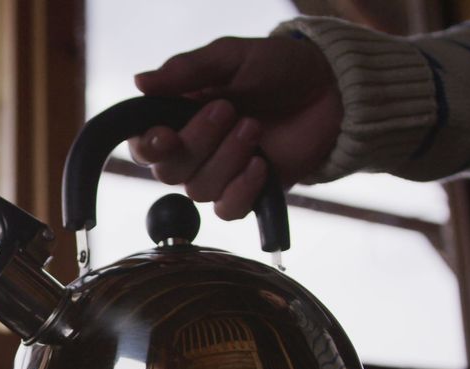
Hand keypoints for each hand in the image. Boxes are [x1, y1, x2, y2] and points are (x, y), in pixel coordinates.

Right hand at [129, 37, 341, 219]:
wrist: (329, 90)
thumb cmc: (276, 68)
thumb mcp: (231, 58)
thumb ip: (186, 70)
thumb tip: (139, 82)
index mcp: (177, 117)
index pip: (143, 145)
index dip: (149, 146)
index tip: (167, 136)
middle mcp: (191, 151)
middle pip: (168, 171)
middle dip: (199, 142)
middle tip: (230, 110)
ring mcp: (219, 175)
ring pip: (199, 190)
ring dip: (227, 158)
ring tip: (255, 126)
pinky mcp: (247, 194)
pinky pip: (227, 210)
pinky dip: (242, 189)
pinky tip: (261, 165)